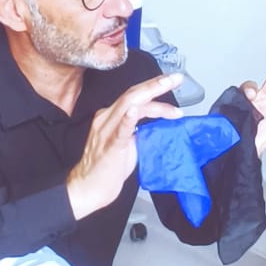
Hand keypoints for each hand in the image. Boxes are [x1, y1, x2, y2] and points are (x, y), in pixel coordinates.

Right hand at [66, 71, 183, 219]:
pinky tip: (135, 110)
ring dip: (151, 96)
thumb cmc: (107, 168)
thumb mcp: (127, 144)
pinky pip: (119, 130)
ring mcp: (107, 131)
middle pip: (133, 94)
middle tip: (176, 78)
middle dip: (156, 84)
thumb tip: (156, 125)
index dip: (154, 88)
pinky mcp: (110, 147)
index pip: (136, 97)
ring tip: (167, 87)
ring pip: (128, 105)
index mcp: (111, 117)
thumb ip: (137, 130)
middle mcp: (107, 118)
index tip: (173, 82)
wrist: (89, 188)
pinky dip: (128, 119)